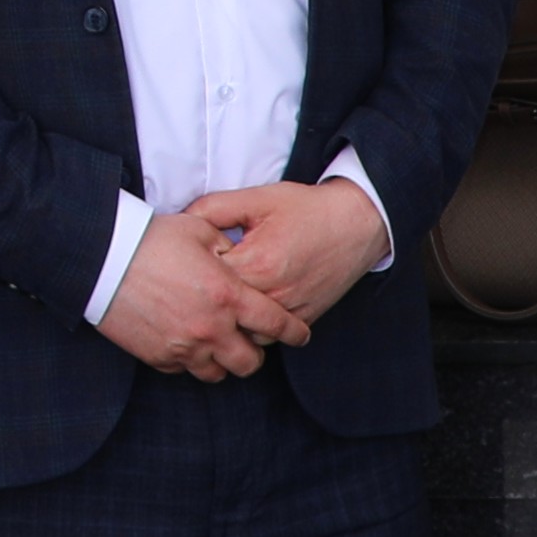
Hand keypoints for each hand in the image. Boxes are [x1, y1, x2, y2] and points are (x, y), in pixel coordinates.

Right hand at [97, 211, 284, 380]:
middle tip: (249, 342)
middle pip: (250, 362)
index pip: (276, 324)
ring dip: (222, 360)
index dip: (294, 332)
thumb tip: (238, 254)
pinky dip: (189, 359)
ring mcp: (184, 346)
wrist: (102, 259)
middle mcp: (212, 328)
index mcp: (228, 295)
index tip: (300, 335)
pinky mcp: (158, 356)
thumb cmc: (151, 239)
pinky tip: (183, 340)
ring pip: (218, 373)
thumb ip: (227, 246)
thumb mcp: (198, 230)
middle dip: (255, 354)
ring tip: (215, 345)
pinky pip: (184, 368)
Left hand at [184, 176, 388, 329]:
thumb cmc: (306, 208)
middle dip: (205, 300)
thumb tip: (179, 220)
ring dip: (230, 319)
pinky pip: (268, 338)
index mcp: (256, 263)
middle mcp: (274, 293)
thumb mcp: (256, 199)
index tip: (185, 265)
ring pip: (242, 333)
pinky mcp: (304, 319)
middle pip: (221, 312)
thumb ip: (212, 209)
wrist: (357, 222)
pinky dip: (253, 327)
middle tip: (196, 285)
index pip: (205, 281)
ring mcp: (291, 311)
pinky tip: (245, 308)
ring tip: (221, 299)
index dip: (190, 272)